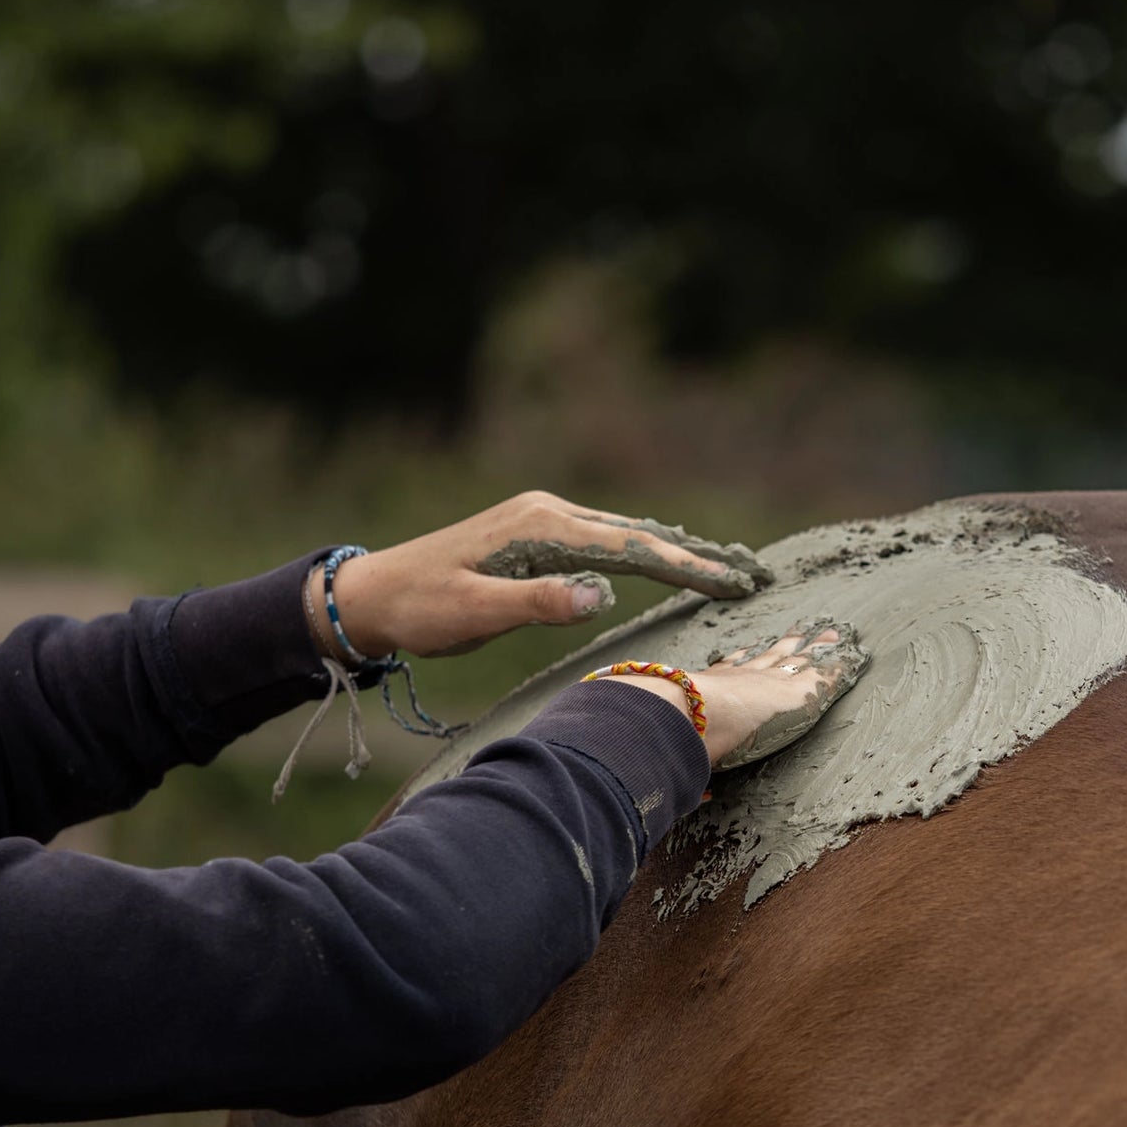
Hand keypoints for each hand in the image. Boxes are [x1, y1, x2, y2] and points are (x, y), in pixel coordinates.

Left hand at [308, 492, 773, 659]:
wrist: (372, 593)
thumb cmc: (421, 610)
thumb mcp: (476, 614)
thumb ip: (539, 604)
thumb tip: (603, 595)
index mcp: (544, 528)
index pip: (634, 549)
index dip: (688, 568)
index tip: (734, 584)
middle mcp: (551, 512)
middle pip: (642, 534)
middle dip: (700, 555)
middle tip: (754, 573)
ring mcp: (545, 519)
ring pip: (628, 533)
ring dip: (678, 550)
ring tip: (727, 565)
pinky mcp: (538, 532)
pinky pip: (608, 538)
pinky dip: (646, 548)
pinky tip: (666, 555)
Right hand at [601, 623, 868, 769]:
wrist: (686, 713)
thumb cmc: (674, 731)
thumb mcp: (674, 740)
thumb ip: (679, 763)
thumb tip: (688, 795)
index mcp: (714, 689)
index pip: (731, 671)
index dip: (741, 660)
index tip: (745, 651)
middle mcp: (744, 679)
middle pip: (771, 658)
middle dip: (785, 645)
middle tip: (798, 631)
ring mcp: (773, 683)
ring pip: (801, 660)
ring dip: (817, 648)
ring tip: (831, 634)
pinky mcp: (801, 692)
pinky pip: (827, 674)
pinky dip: (840, 664)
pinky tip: (853, 656)